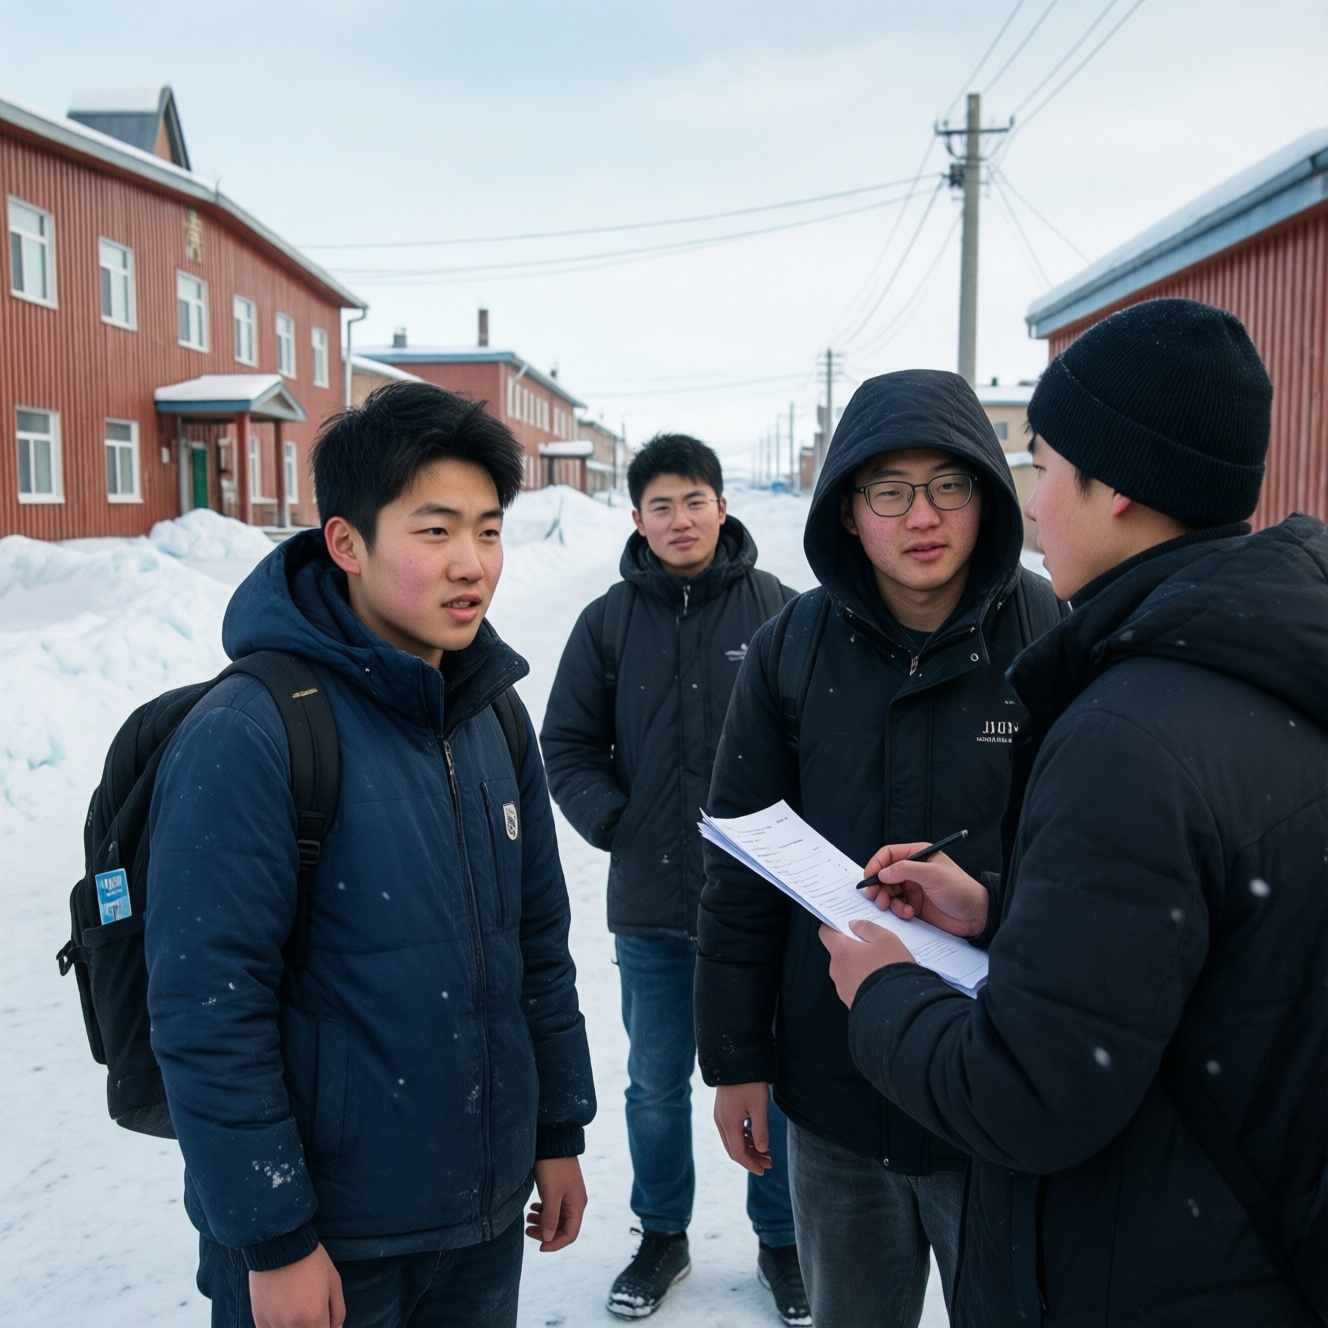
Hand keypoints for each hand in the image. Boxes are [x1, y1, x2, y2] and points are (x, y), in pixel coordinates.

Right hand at [248, 1244, 344, 1327]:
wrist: (280, 1244)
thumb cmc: (311, 1260)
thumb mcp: (334, 1281)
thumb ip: (338, 1310)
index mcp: (315, 1316)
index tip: (325, 1319)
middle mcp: (294, 1325)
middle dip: (312, 1325)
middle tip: (310, 1308)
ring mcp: (275, 1324)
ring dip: (294, 1326)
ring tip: (296, 1305)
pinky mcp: (259, 1320)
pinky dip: (278, 1326)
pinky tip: (282, 1312)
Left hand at [526, 1156, 586, 1251]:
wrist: (553, 1141)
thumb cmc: (553, 1167)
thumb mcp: (551, 1194)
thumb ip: (550, 1218)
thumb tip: (547, 1239)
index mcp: (577, 1205)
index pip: (570, 1234)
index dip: (555, 1244)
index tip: (539, 1247)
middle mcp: (575, 1201)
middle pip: (562, 1227)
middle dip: (546, 1233)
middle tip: (528, 1230)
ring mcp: (567, 1194)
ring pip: (556, 1217)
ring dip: (542, 1222)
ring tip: (527, 1219)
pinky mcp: (560, 1188)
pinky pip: (553, 1207)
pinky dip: (542, 1211)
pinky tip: (532, 1208)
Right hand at [713, 1082, 774, 1175]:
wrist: (736, 1060)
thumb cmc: (749, 1082)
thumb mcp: (759, 1106)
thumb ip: (760, 1130)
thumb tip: (762, 1150)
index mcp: (728, 1123)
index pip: (738, 1153)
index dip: (751, 1164)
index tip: (764, 1170)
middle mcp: (721, 1121)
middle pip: (734, 1149)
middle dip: (751, 1159)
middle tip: (769, 1163)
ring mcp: (720, 1115)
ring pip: (732, 1140)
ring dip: (748, 1149)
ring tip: (765, 1152)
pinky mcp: (723, 1109)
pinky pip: (732, 1131)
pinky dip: (744, 1138)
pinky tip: (756, 1138)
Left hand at [820, 920, 915, 1007]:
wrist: (897, 1008)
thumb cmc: (890, 970)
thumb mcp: (886, 939)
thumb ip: (868, 928)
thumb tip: (855, 925)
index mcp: (841, 951)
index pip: (826, 933)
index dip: (834, 926)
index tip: (845, 925)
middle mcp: (836, 970)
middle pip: (839, 952)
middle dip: (853, 948)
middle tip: (872, 946)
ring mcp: (842, 988)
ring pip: (847, 970)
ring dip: (859, 966)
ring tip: (880, 966)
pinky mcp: (850, 1002)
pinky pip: (854, 985)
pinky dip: (863, 981)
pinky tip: (880, 981)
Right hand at [859, 843, 987, 937]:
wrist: (976, 916)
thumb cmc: (960, 890)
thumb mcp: (933, 875)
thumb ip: (905, 870)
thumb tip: (882, 872)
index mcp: (918, 855)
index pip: (889, 855)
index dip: (876, 865)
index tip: (868, 878)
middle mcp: (914, 870)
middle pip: (885, 874)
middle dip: (878, 886)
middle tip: (874, 897)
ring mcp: (914, 888)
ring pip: (889, 891)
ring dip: (887, 900)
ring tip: (891, 907)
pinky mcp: (915, 905)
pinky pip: (897, 905)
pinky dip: (898, 910)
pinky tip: (908, 913)